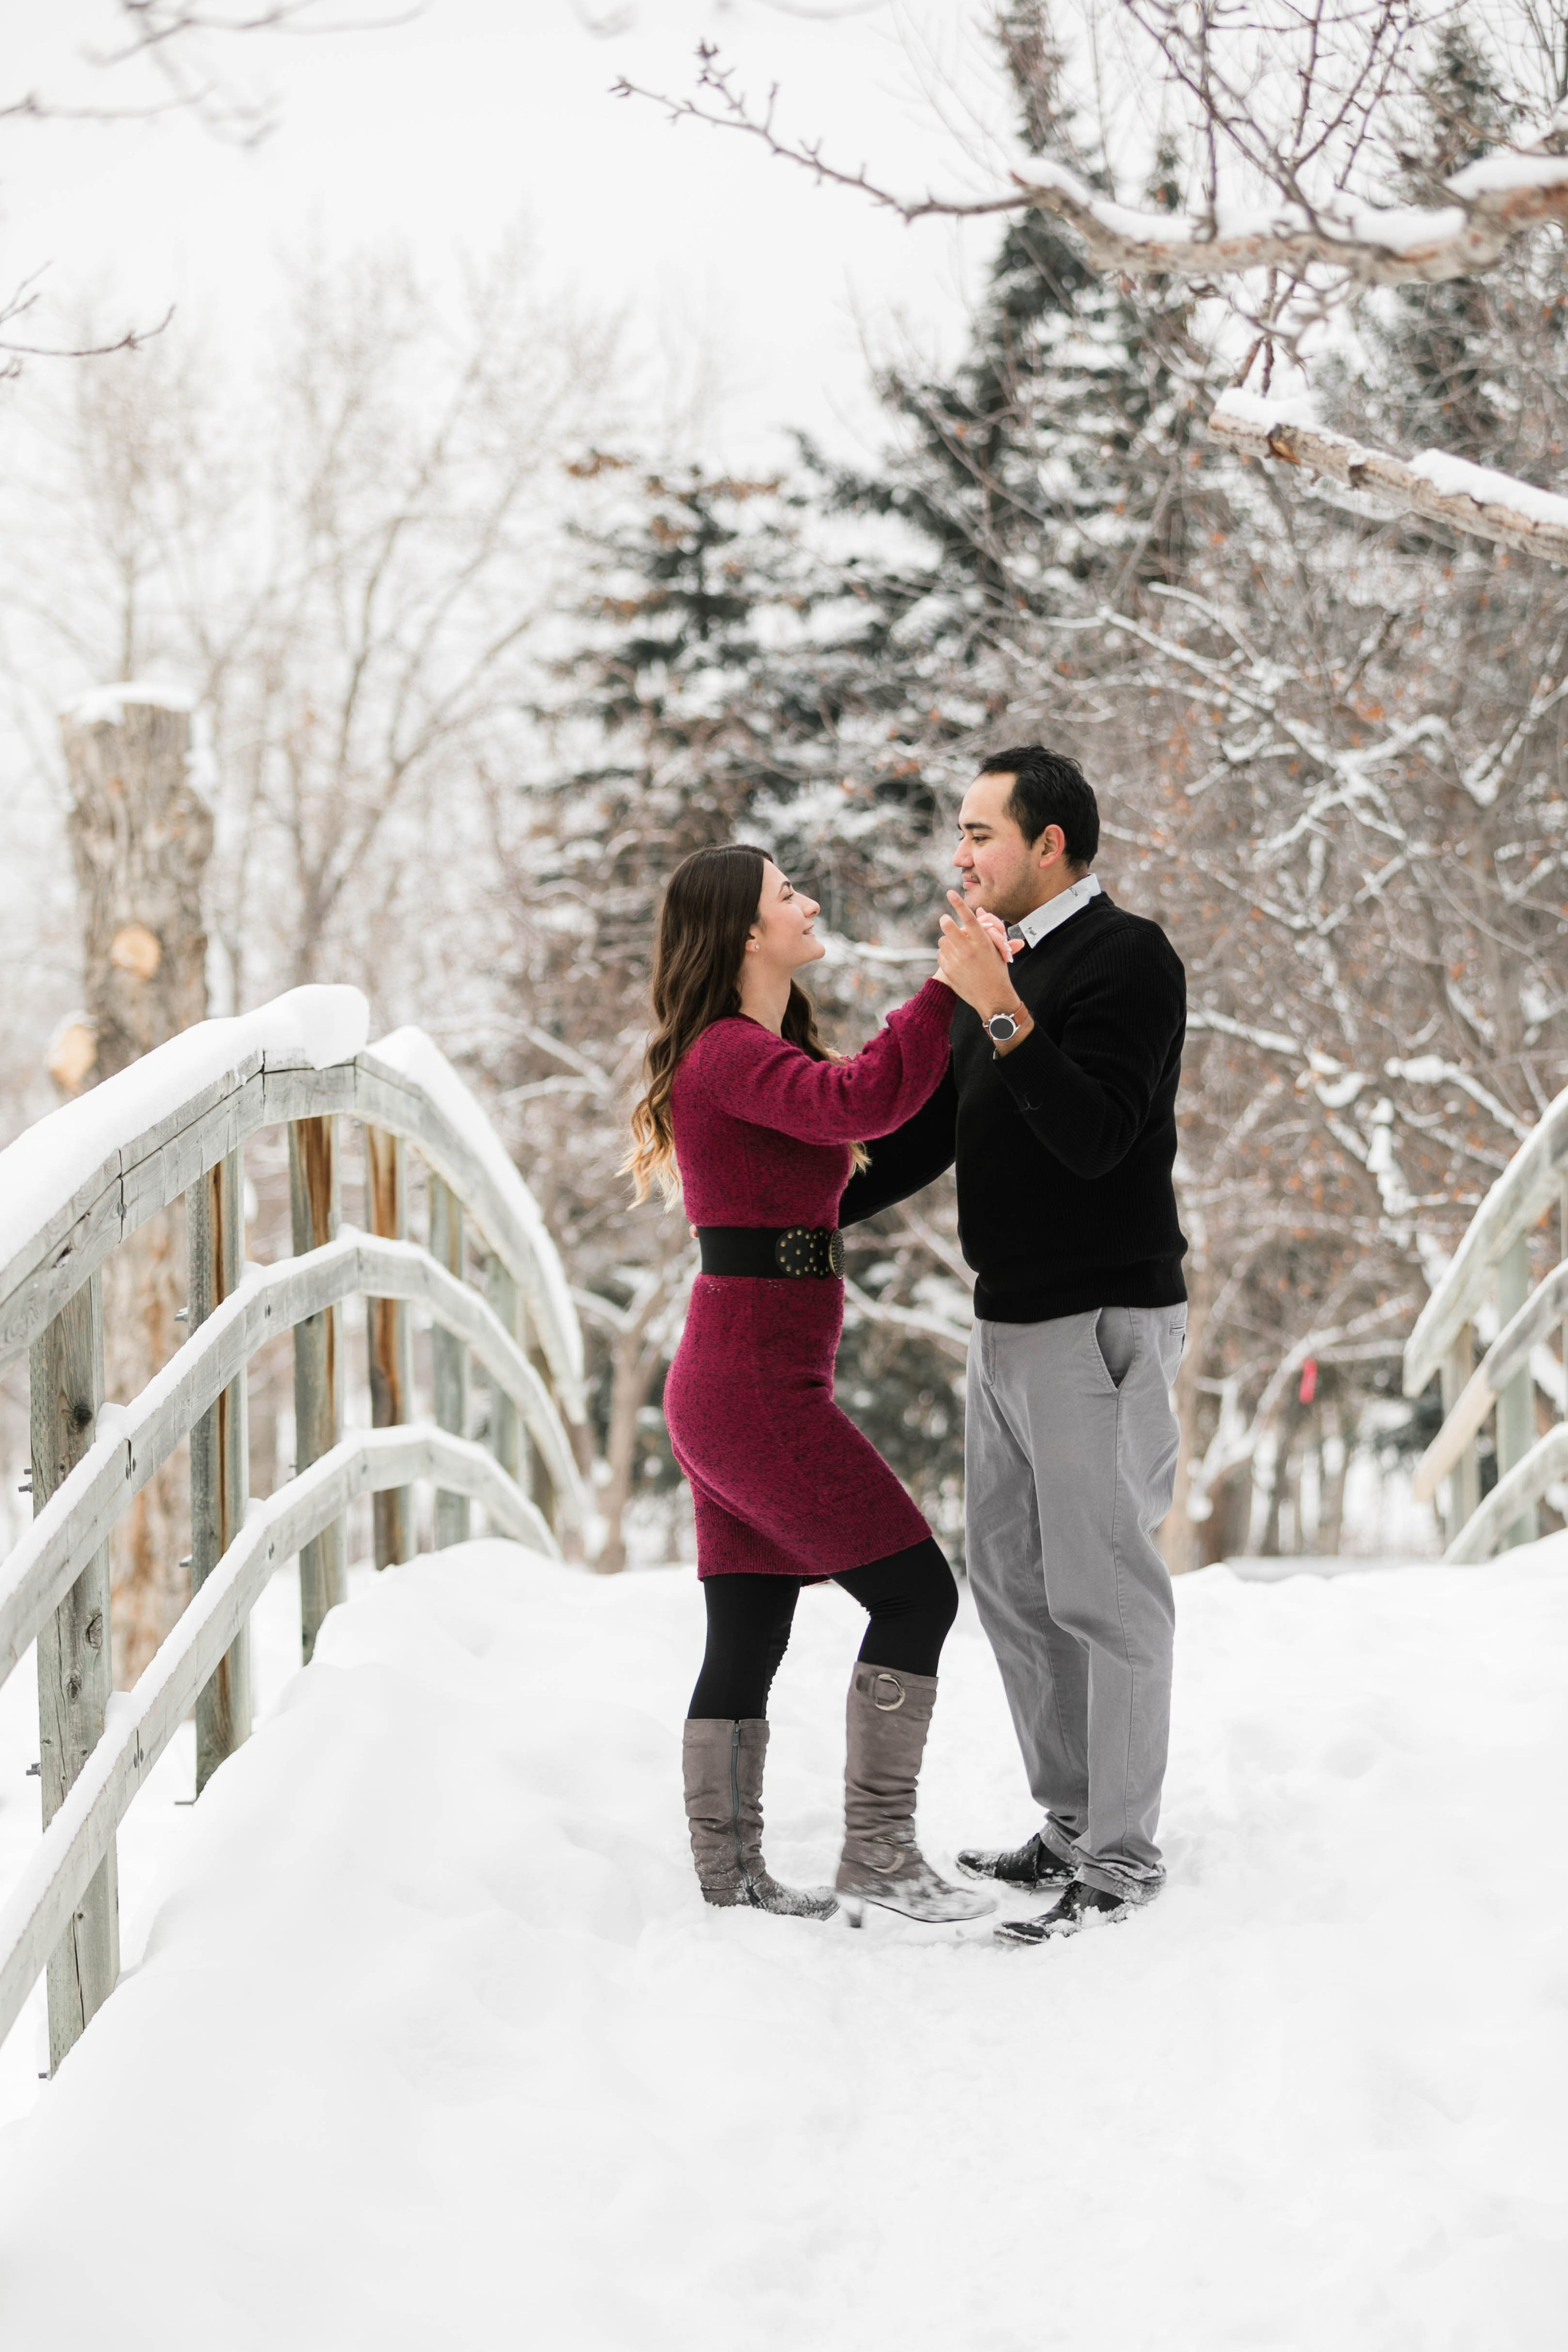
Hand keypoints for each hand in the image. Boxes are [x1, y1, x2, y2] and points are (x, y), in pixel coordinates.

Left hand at [936, 891, 1023, 1020]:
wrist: (993, 999)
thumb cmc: (997, 971)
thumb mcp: (997, 949)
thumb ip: (987, 929)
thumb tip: (979, 910)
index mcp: (983, 943)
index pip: (969, 918)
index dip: (959, 904)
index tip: (950, 892)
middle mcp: (969, 950)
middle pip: (948, 927)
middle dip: (945, 921)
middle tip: (945, 920)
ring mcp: (957, 961)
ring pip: (943, 941)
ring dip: (947, 941)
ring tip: (957, 948)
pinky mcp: (948, 971)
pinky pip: (940, 955)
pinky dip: (945, 954)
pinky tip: (954, 960)